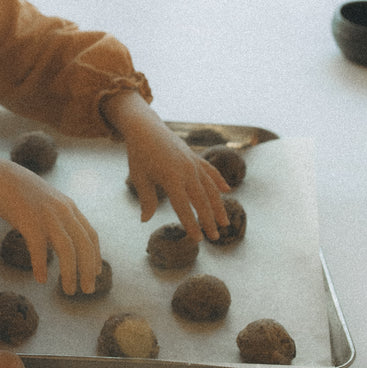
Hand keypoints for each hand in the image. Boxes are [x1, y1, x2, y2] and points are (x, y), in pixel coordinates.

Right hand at [0, 151, 101, 294]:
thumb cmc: (21, 193)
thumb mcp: (48, 202)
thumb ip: (59, 218)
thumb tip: (64, 242)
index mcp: (69, 207)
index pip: (91, 235)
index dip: (95, 256)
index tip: (96, 273)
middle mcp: (63, 212)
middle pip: (84, 245)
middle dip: (88, 270)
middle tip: (87, 290)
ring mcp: (47, 217)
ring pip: (67, 250)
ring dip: (70, 273)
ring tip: (69, 290)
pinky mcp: (30, 223)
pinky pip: (40, 250)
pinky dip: (42, 266)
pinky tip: (40, 279)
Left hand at [104, 91, 228, 239]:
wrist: (145, 128)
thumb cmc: (139, 155)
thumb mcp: (139, 177)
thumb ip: (146, 199)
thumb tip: (144, 220)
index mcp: (171, 178)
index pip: (183, 207)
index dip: (191, 224)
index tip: (197, 239)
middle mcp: (186, 171)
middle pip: (201, 200)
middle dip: (209, 220)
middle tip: (214, 237)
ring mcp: (193, 163)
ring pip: (211, 188)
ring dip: (218, 206)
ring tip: (224, 222)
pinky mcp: (195, 157)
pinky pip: (210, 171)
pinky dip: (219, 181)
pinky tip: (227, 191)